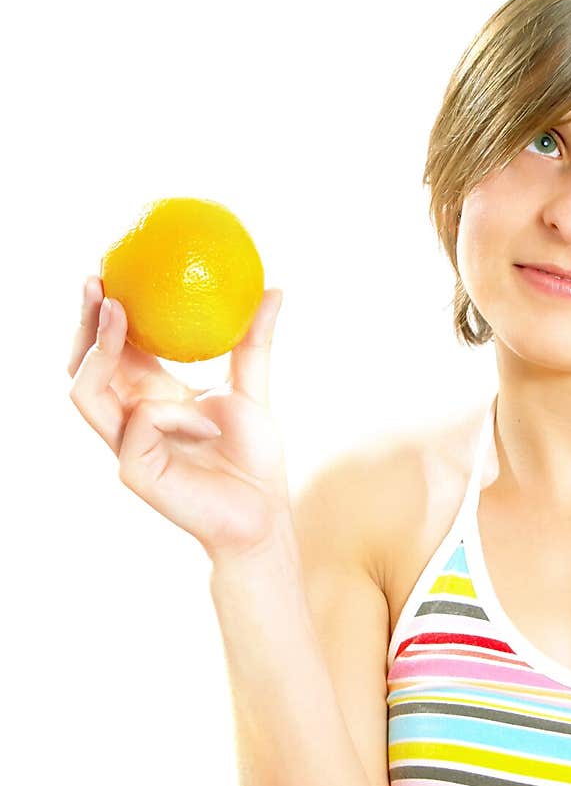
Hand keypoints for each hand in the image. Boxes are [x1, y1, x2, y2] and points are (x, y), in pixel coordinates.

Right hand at [68, 276, 292, 559]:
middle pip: (82, 367)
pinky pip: (140, 424)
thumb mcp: (253, 391)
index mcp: (149, 399)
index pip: (112, 351)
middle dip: (83, 323)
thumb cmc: (255, 460)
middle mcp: (129, 420)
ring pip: (85, 393)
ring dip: (99, 350)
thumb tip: (273, 288)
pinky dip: (174, 414)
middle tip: (99, 283)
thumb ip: (254, 342)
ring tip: (118, 313)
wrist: (265, 517)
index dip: (102, 313)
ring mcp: (126, 448)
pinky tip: (209, 425)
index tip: (109, 268)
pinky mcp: (135, 472)